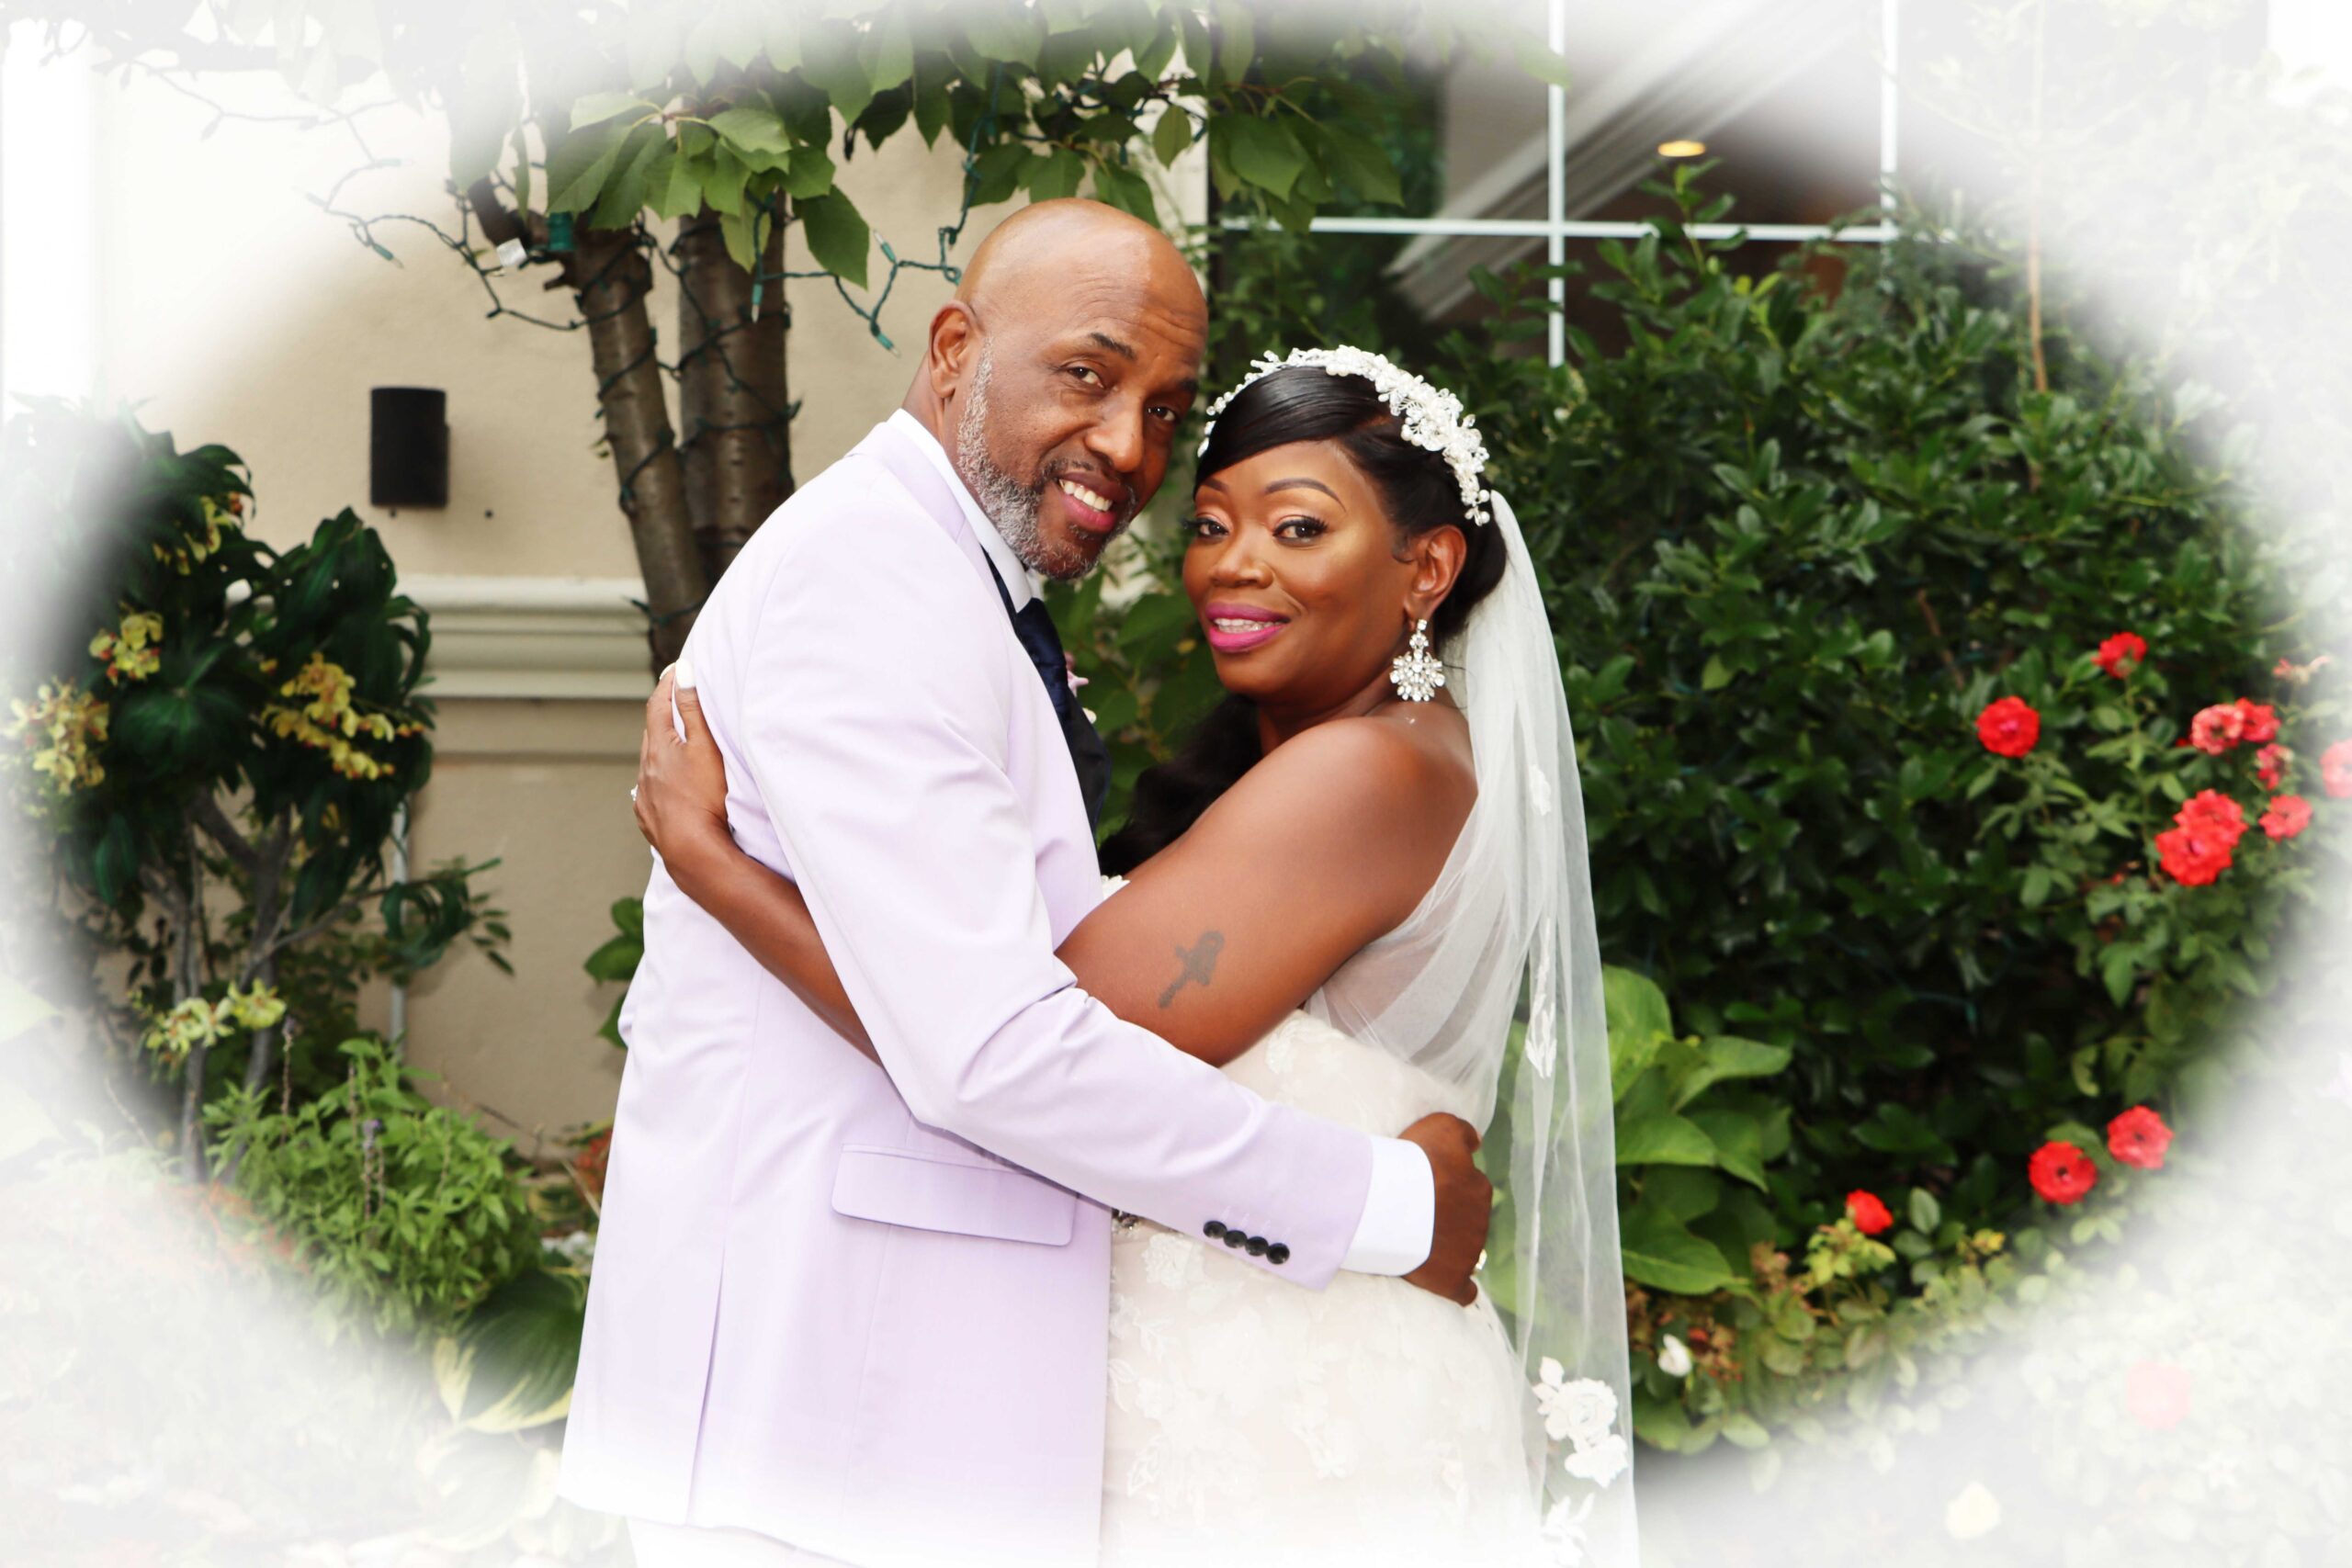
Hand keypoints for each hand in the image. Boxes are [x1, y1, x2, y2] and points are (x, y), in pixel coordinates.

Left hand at [636, 662, 734, 884]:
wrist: (695, 852)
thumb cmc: (706, 799)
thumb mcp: (706, 747)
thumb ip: (694, 709)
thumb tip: (684, 673)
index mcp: (658, 748)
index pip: (658, 706)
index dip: (667, 685)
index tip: (676, 671)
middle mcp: (645, 770)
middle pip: (651, 734)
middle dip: (662, 716)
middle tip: (675, 702)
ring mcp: (645, 797)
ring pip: (649, 765)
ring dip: (660, 751)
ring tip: (674, 745)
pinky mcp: (650, 820)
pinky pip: (650, 792)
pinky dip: (658, 781)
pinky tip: (667, 787)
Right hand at [1397, 1112, 1490, 1306]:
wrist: (1390, 1202)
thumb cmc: (1413, 1161)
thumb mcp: (1441, 1127)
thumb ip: (1463, 1132)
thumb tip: (1478, 1141)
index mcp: (1478, 1187)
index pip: (1469, 1188)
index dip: (1446, 1188)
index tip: (1423, 1188)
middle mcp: (1480, 1221)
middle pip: (1467, 1220)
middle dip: (1449, 1218)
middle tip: (1417, 1214)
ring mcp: (1469, 1254)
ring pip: (1466, 1251)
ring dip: (1449, 1248)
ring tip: (1418, 1243)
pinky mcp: (1453, 1281)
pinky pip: (1465, 1291)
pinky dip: (1460, 1289)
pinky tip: (1449, 1284)